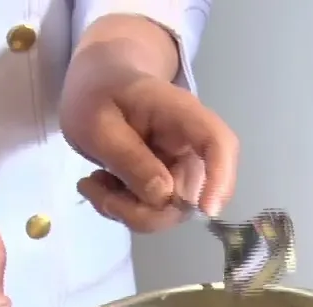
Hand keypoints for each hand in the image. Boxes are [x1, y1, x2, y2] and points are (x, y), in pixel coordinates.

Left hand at [60, 33, 238, 231]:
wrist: (98, 87)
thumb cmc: (98, 95)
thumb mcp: (98, 124)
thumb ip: (128, 158)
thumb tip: (163, 197)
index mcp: (182, 115)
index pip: (219, 143)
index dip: (221, 178)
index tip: (208, 210)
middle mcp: (190, 147)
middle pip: (188, 196)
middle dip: (141, 208)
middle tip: (93, 189)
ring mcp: (179, 170)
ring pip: (166, 212)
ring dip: (124, 209)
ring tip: (92, 183)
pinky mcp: (166, 186)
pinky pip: (151, 212)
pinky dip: (122, 208)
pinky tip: (100, 185)